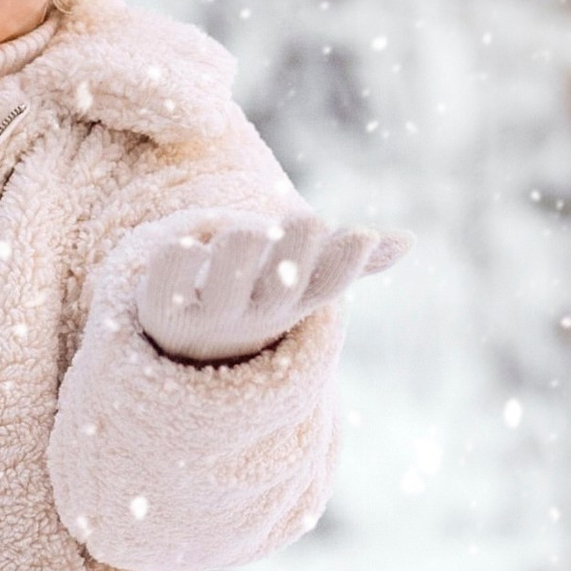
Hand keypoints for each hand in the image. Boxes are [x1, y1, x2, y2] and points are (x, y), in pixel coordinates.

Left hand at [134, 210, 408, 364]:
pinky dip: (180, 254)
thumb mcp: (300, 283)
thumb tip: (407, 241)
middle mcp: (256, 311)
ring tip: (241, 236)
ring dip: (241, 242)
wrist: (183, 347)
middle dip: (293, 245)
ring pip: (230, 270)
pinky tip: (186, 248)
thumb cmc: (251, 295)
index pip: (327, 285)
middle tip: (296, 223)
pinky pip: (171, 269)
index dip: (343, 261)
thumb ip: (346, 261)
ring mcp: (211, 310)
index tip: (356, 234)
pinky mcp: (163, 304)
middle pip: (284, 283)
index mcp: (294, 301)